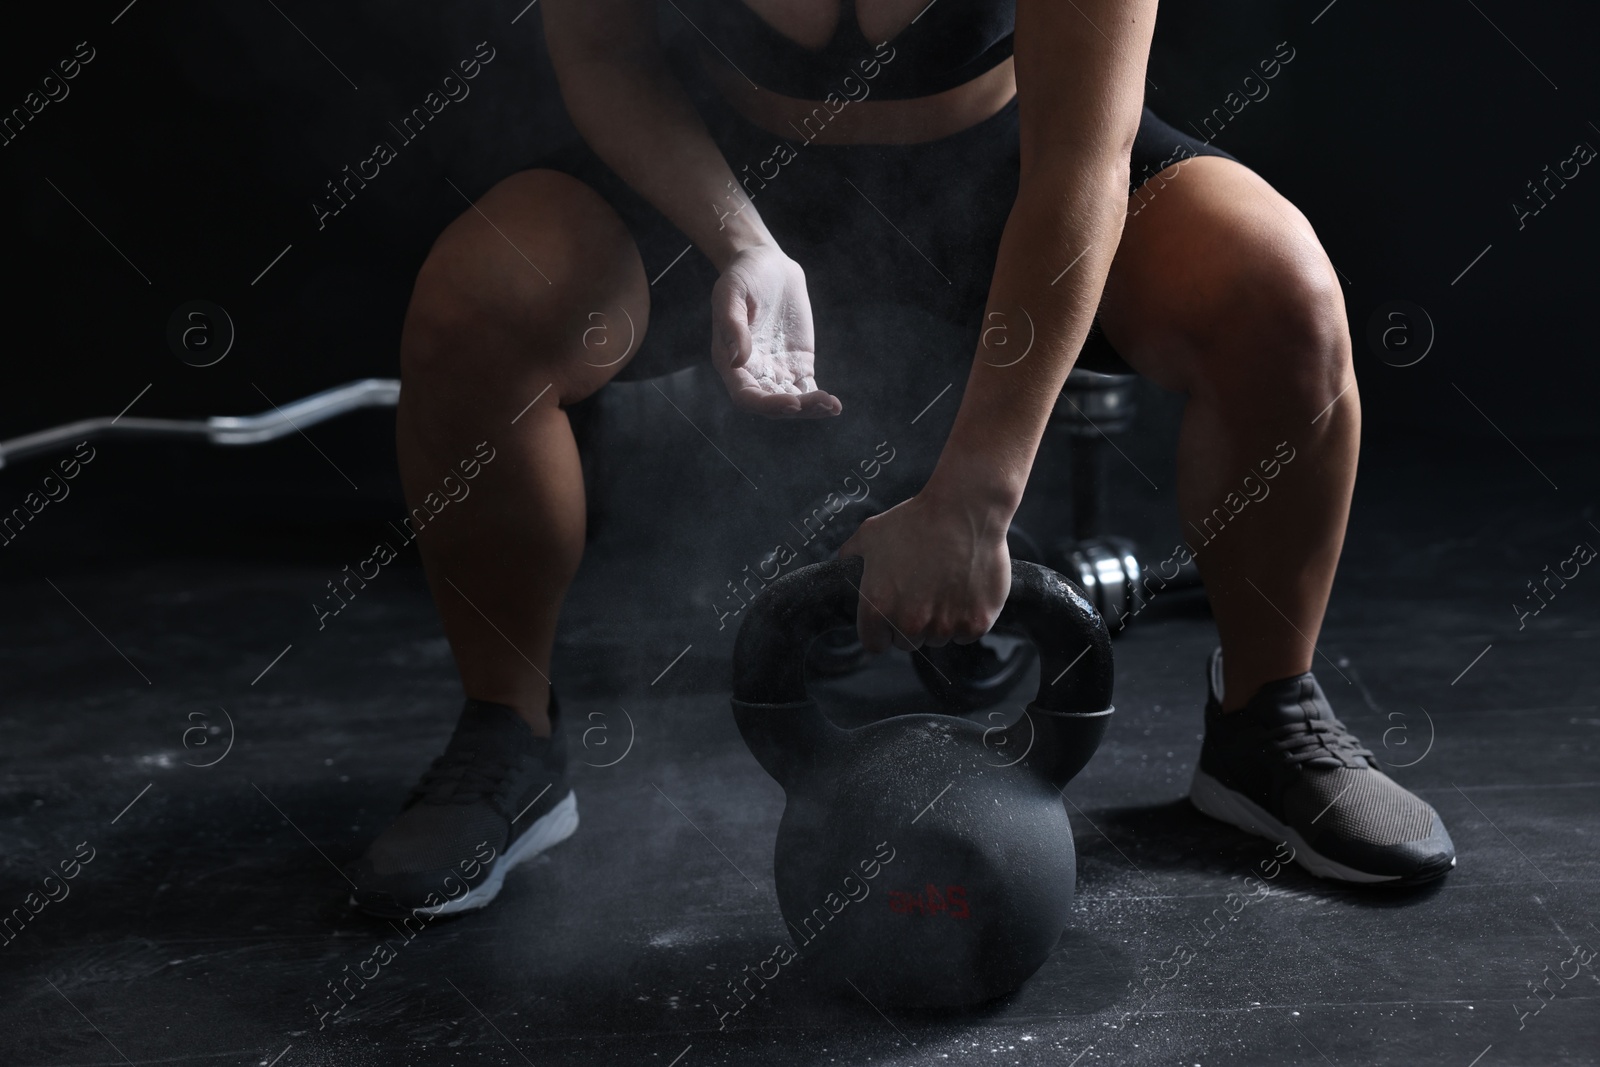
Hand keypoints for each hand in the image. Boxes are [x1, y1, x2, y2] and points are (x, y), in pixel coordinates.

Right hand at [710, 244, 841, 417]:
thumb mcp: (731, 293)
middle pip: (772, 405)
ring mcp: (776, 370)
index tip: (794, 402)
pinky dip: (819, 402)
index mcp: (730, 361)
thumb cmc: (742, 275)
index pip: (747, 396)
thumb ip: (733, 325)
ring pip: (792, 402)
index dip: (768, 404)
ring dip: (811, 409)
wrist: (766, 264)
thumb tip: (738, 361)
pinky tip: (835, 406)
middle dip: (797, 408)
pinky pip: (806, 389)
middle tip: (823, 402)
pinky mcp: (797, 364)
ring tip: (832, 406)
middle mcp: (752, 372)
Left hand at [838, 487, 1011, 653]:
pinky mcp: (976, 623)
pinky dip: (968, 617)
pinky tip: (965, 588)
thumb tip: (845, 564)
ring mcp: (945, 625)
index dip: (882, 630)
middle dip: (912, 623)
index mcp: (878, 607)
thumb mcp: (870, 534)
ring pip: (938, 638)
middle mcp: (909, 623)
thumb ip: (851, 556)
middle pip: (907, 642)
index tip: (891, 616)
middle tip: (922, 592)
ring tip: (945, 584)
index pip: (875, 643)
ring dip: (940, 620)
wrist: (964, 510)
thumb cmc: (916, 519)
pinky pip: (967, 633)